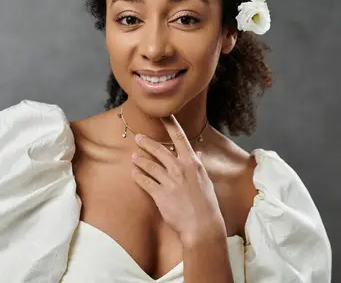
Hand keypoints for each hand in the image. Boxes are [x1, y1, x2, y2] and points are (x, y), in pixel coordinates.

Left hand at [131, 115, 225, 246]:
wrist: (202, 226)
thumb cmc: (206, 204)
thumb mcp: (205, 181)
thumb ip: (198, 165)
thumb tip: (197, 153)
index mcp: (192, 163)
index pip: (180, 138)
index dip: (170, 124)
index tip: (164, 114)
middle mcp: (179, 169)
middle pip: (159, 150)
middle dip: (147, 143)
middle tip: (138, 138)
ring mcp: (169, 181)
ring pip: (149, 165)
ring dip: (140, 160)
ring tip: (133, 156)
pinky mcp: (159, 195)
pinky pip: (145, 182)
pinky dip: (138, 176)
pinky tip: (134, 173)